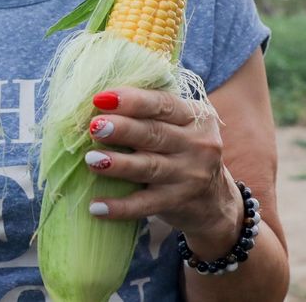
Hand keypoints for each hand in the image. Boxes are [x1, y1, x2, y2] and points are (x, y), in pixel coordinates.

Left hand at [84, 88, 242, 254]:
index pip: (163, 104)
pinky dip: (121, 207)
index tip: (101, 99)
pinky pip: (146, 205)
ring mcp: (190, 175)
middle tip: (95, 127)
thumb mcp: (180, 126)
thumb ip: (151, 113)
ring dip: (119, 164)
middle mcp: (198, 144)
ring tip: (91, 160)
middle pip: (155, 134)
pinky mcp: (178, 202)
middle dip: (123, 129)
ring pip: (150, 167)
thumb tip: (98, 104)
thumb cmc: (181, 151)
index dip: (133, 101)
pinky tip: (97, 207)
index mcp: (195, 117)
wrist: (213, 199)